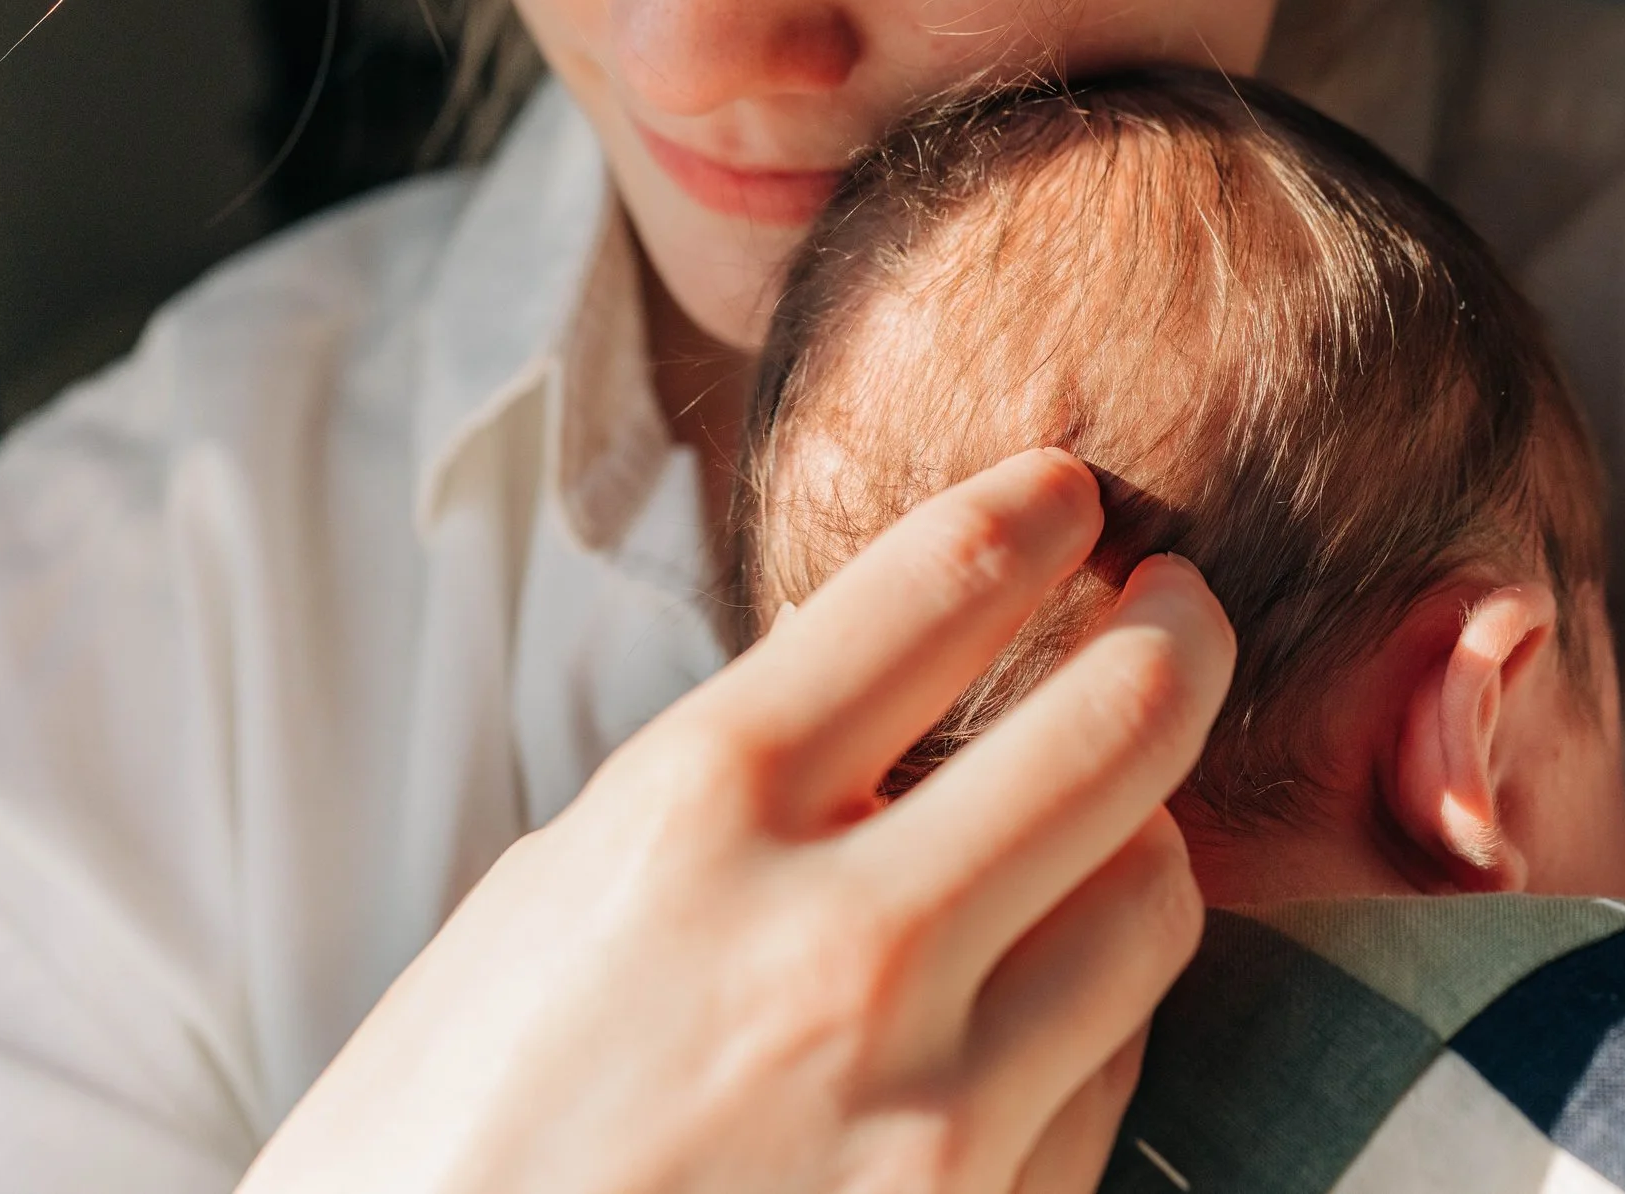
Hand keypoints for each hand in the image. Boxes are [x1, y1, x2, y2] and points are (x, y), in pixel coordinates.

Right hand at [236, 447, 1234, 1193]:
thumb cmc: (445, 1136)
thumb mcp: (555, 901)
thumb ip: (738, 792)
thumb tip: (896, 699)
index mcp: (696, 817)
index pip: (936, 596)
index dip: (1033, 515)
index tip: (1070, 494)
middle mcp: (839, 946)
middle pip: (1116, 726)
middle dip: (1174, 634)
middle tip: (1179, 606)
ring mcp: (929, 1111)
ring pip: (1154, 898)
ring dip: (1143, 827)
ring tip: (1107, 811)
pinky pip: (1111, 1071)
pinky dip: (1094, 1006)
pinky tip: (1037, 990)